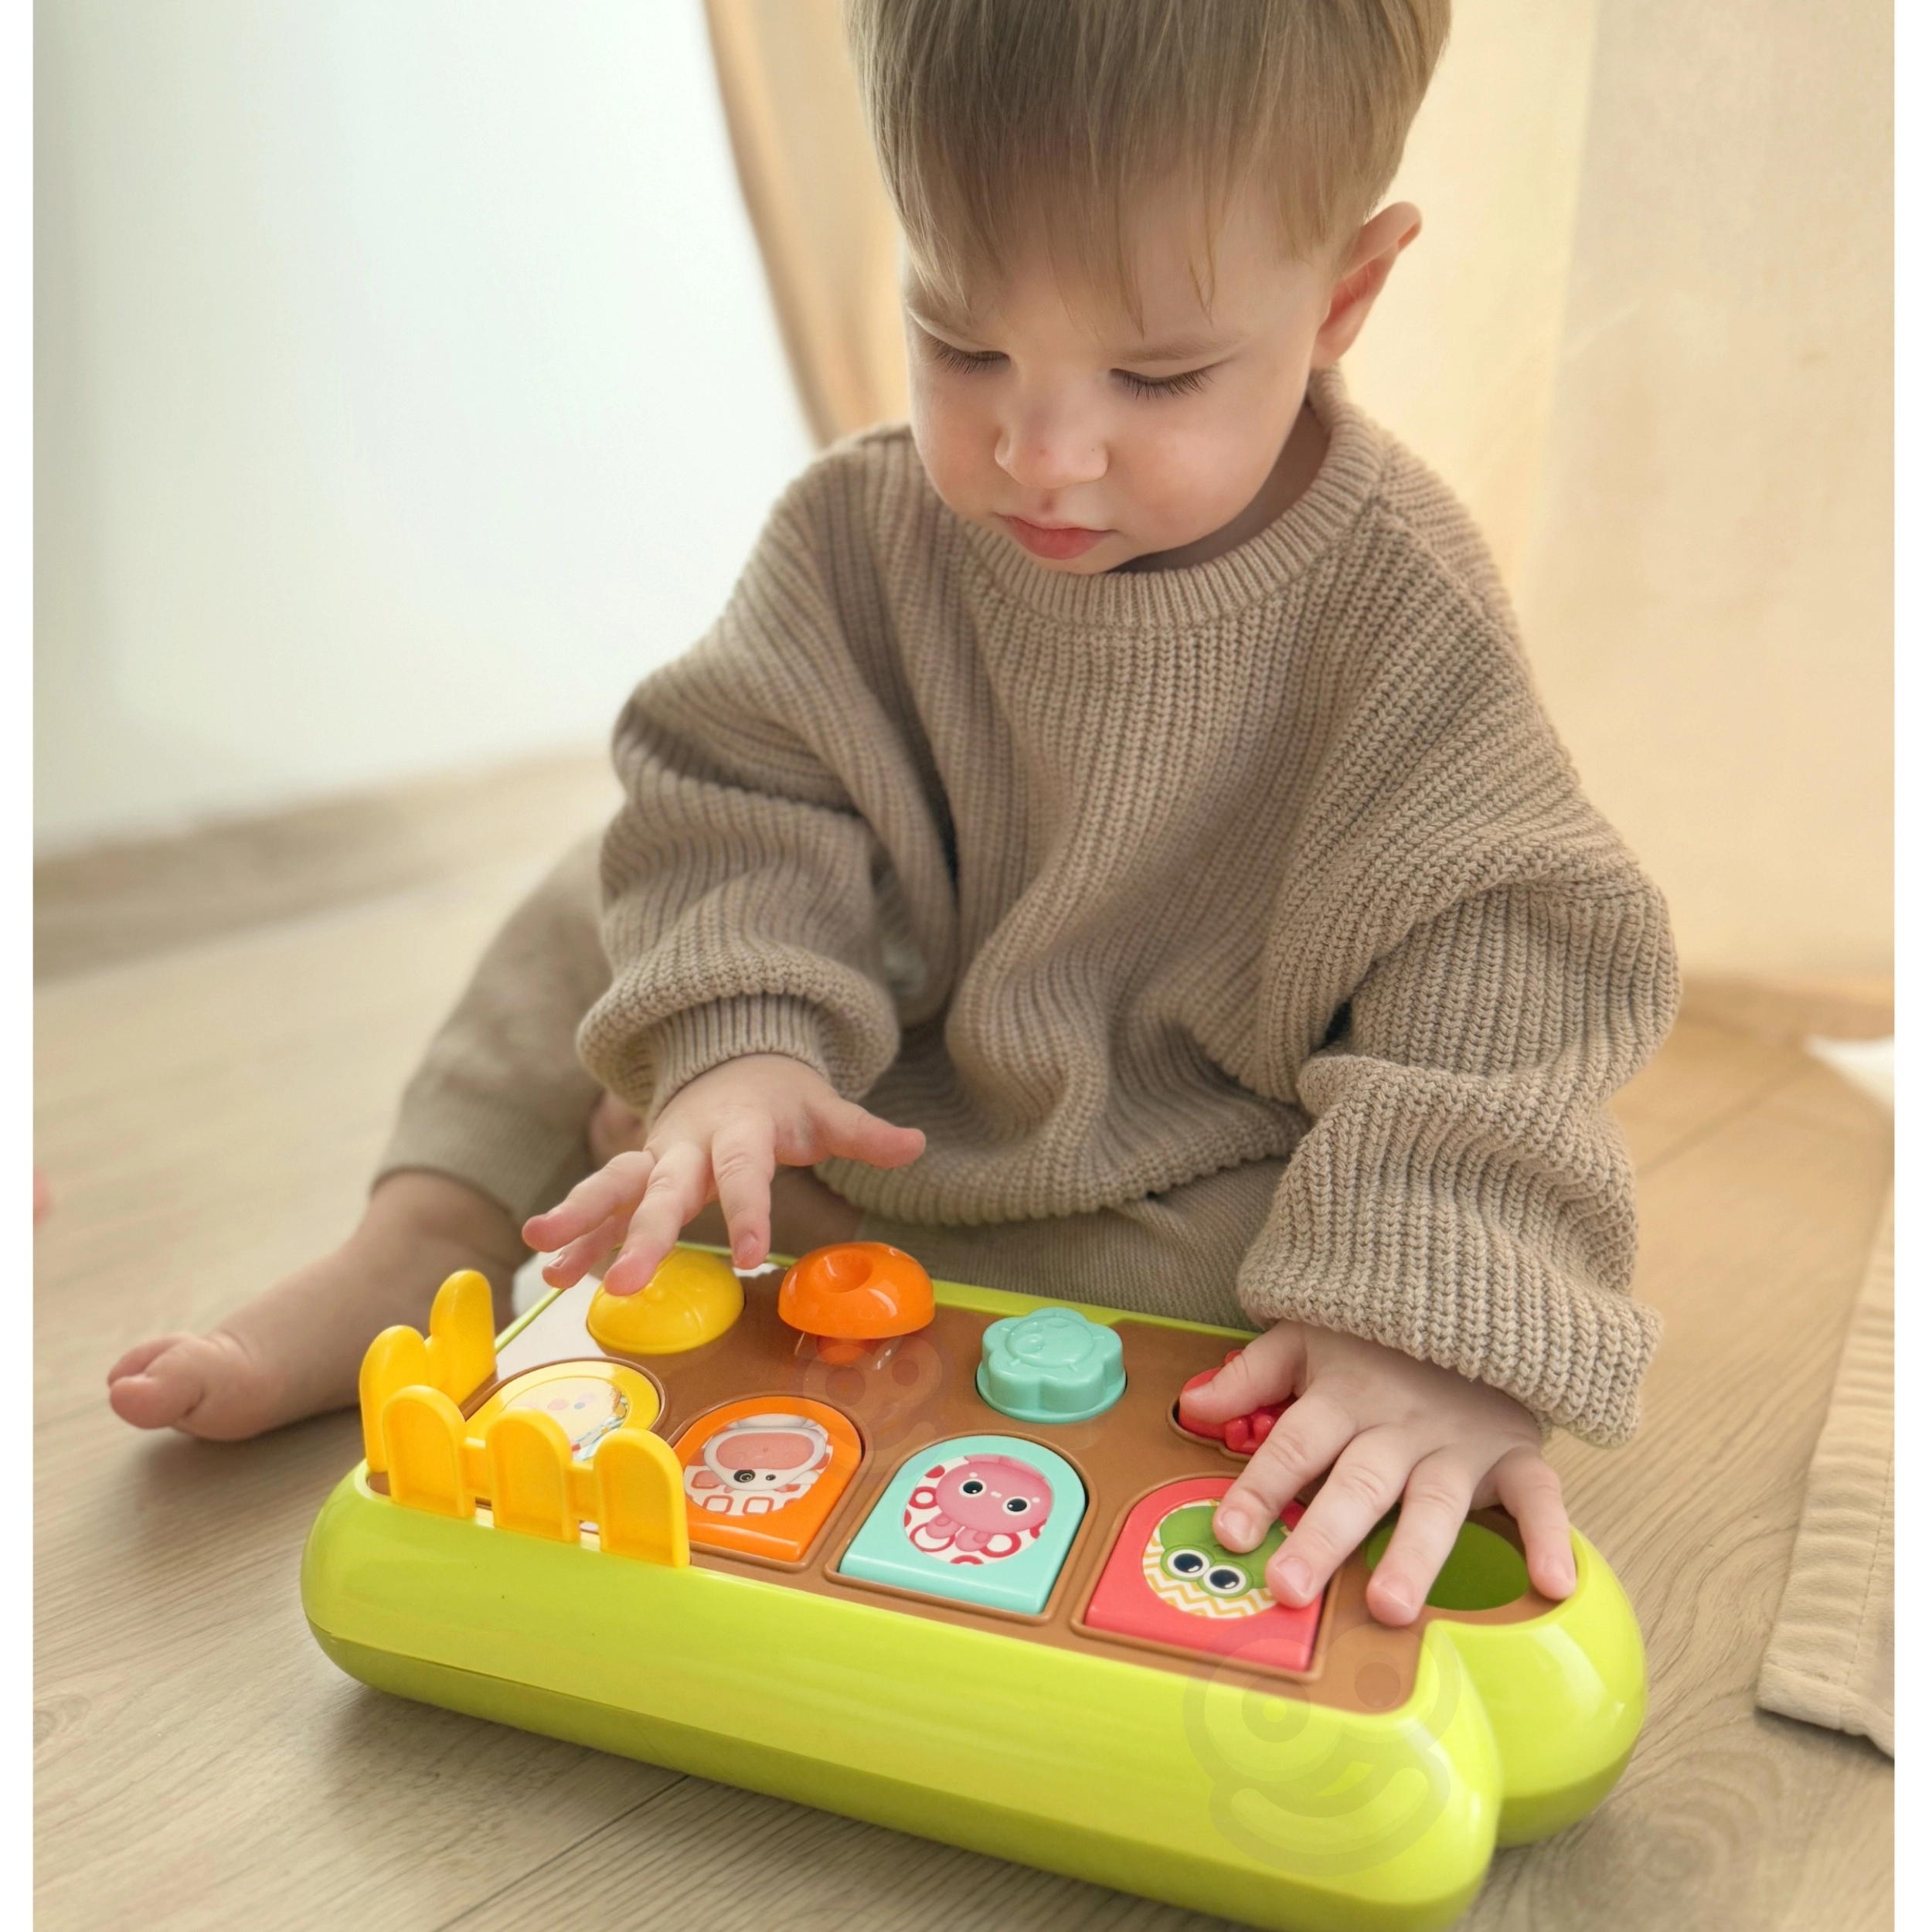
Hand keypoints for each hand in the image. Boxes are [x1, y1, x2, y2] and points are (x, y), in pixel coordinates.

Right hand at [522, 1055, 923, 1293]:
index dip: (750, 1209)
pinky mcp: (637, 1176)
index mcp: (739, 1128)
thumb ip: (864, 1132)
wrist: (728, 1060)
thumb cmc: (780, 1096)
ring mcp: (655, 1158)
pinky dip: (577, 1239)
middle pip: (663, 1189)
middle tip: (626, 1282)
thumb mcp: (823, 1108)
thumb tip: (916, 1145)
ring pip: (612, 1188)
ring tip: (544, 1257)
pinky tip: (550, 1275)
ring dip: (580, 1223)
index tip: (754, 1255)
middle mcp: (688, 1143)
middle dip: (643, 1235)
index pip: (745, 1170)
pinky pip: (602, 1209)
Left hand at [1176, 1321, 1572, 1626]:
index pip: (1295, 1445)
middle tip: (1290, 1588)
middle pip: (1356, 1484)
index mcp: (1343, 1396)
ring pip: (1435, 1504)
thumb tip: (1189, 1407)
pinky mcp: (1515, 1454)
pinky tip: (1552, 1585)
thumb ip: (1250, 1376)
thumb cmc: (1374, 1337)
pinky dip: (1551, 1538)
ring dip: (1413, 1555)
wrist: (1471, 1297)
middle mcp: (1398, 1426)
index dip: (1261, 1487)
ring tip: (1387, 1607)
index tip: (1232, 1533)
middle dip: (1323, 1536)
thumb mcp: (1305, 1337)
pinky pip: (1538, 1497)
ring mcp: (1459, 1444)